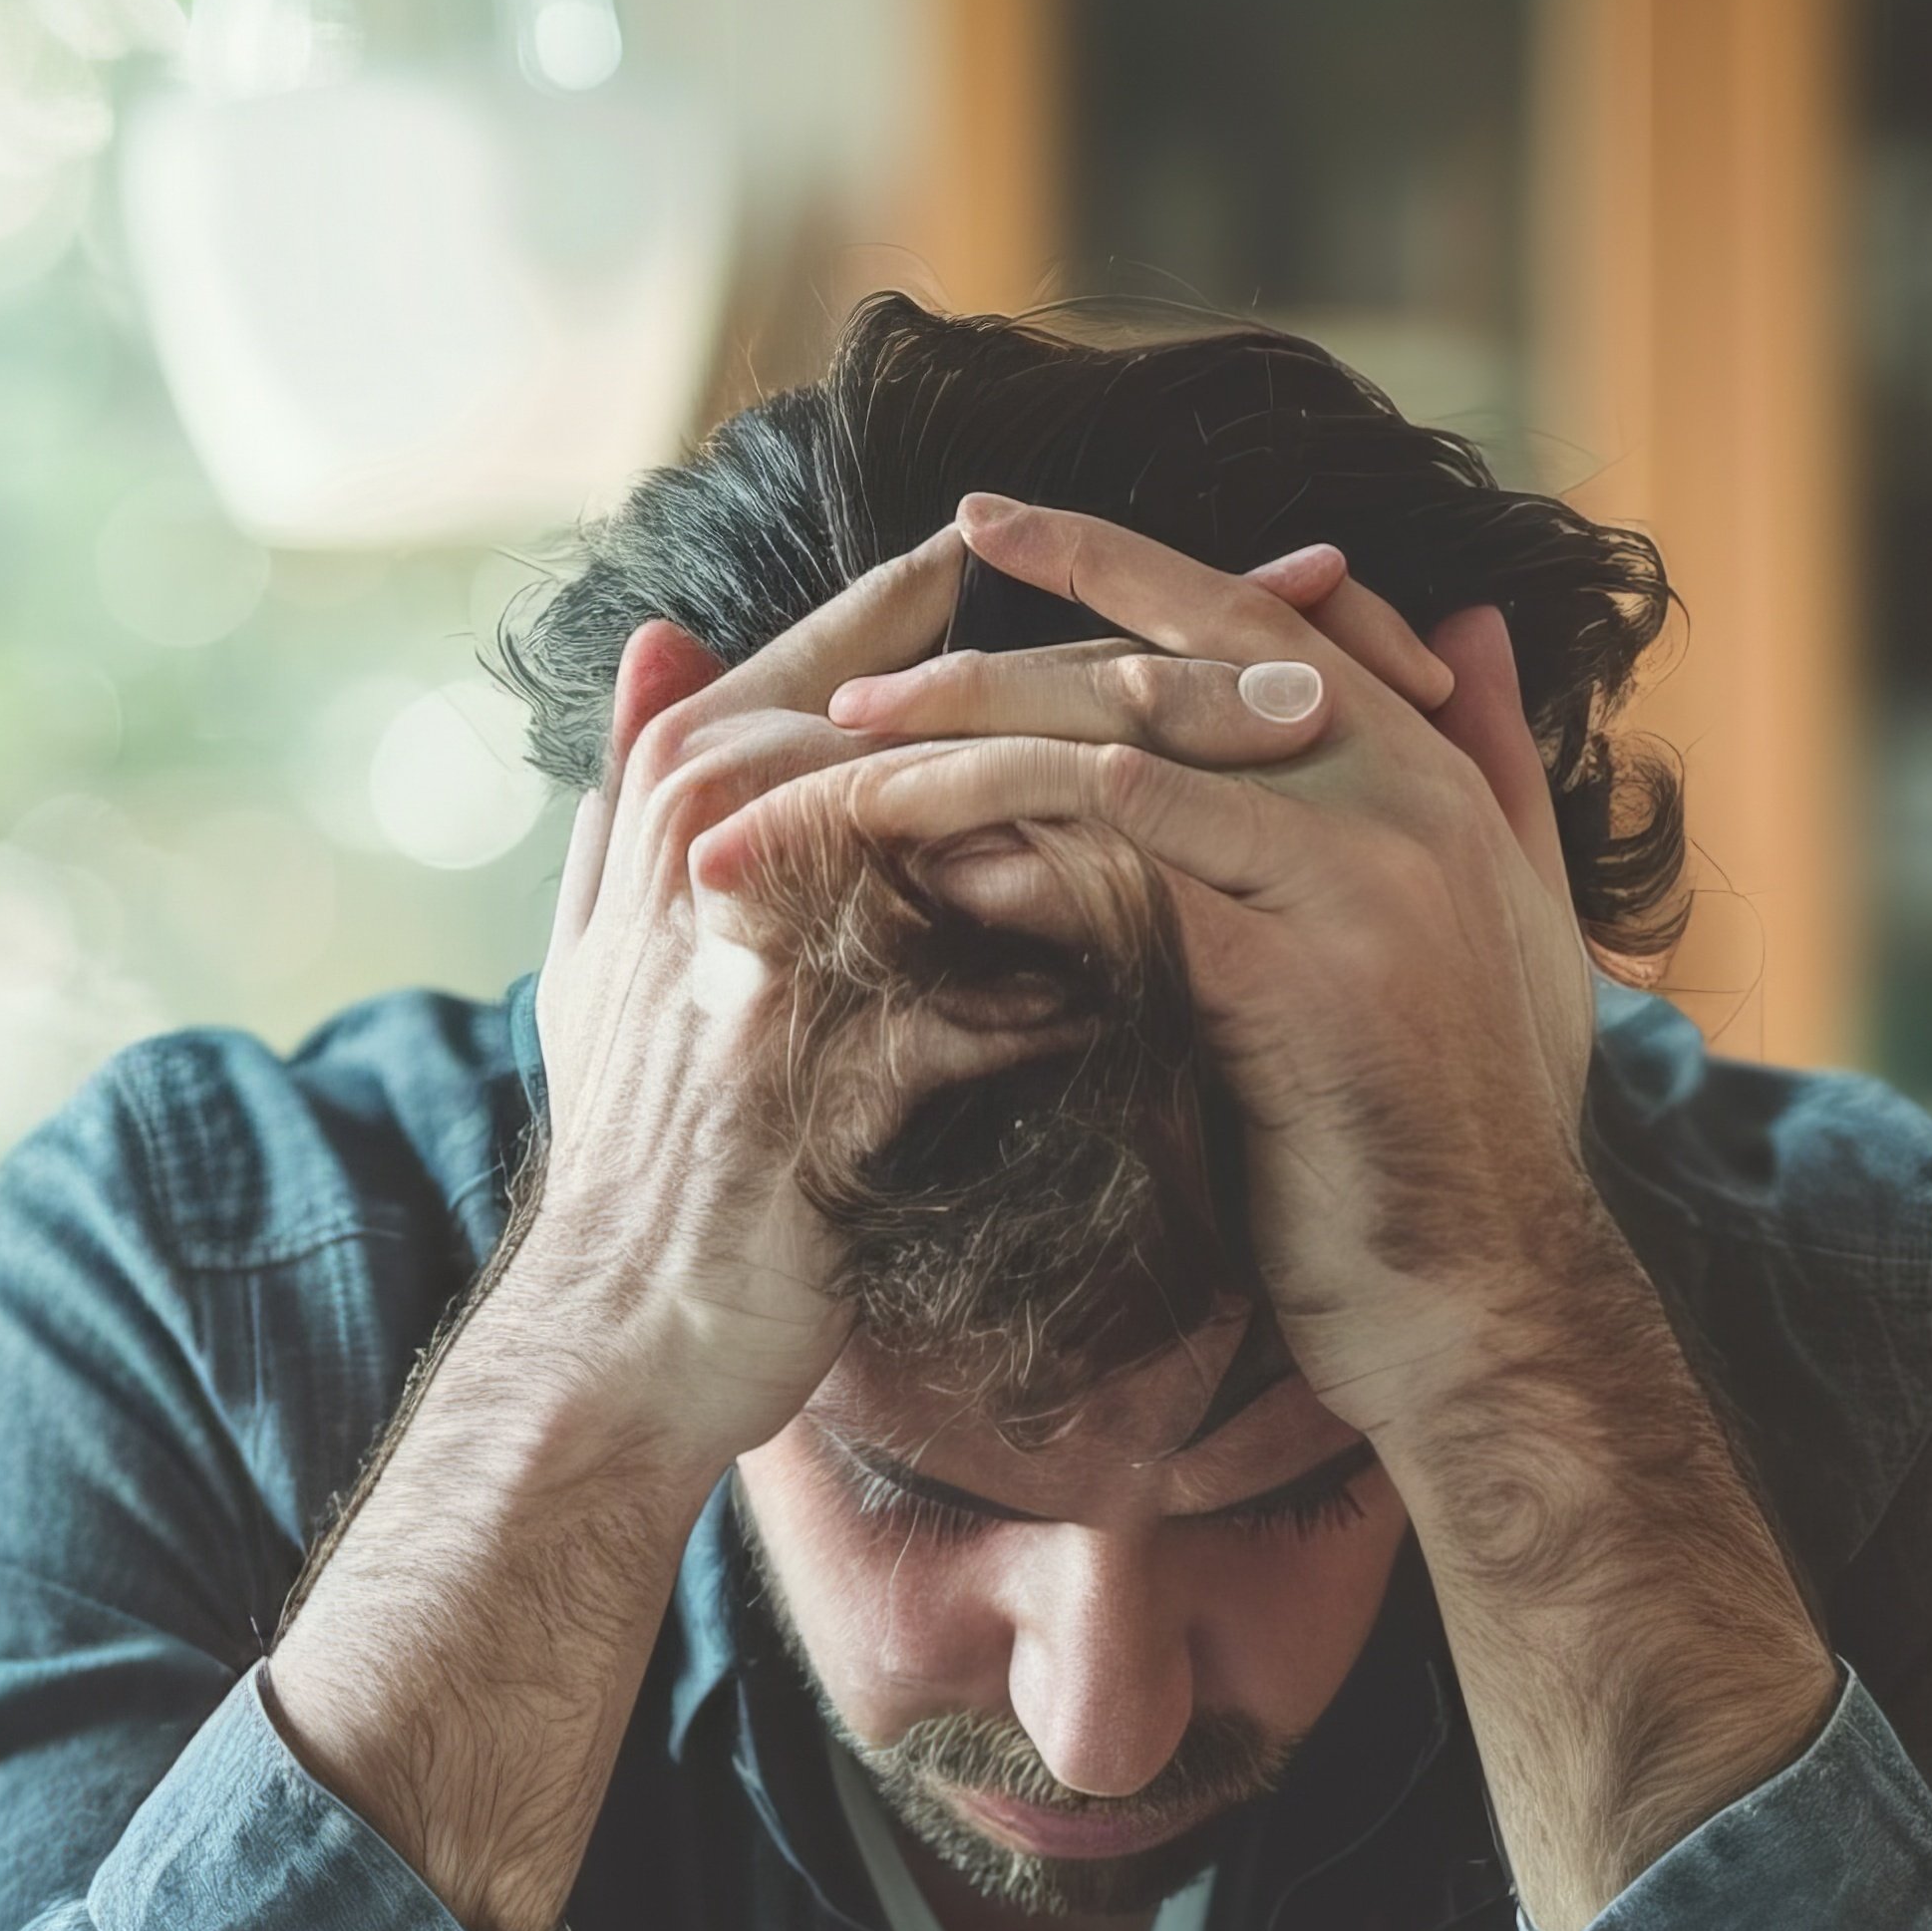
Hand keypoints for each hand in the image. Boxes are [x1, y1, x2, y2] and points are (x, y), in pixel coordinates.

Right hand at [507, 528, 1428, 1474]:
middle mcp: (724, 826)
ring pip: (1010, 846)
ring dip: (1163, 838)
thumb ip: (642, 780)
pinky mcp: (819, 1070)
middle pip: (979, 715)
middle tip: (1315, 698)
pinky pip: (990, 1016)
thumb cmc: (645, 1135)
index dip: (1063, 597)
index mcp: (691, 769)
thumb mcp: (616, 934)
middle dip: (1160, 695)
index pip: (893, 630)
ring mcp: (771, 944)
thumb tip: (661, 633)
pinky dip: (1090, 1005)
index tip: (1215, 594)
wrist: (620, 1336)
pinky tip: (1199, 1003)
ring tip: (1295, 836)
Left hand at [732, 495, 1612, 1441]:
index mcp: (1426, 760)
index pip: (1241, 610)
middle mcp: (1402, 792)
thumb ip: (1481, 761)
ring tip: (830, 791)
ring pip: (1121, 768)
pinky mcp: (1309, 978)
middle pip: (1155, 677)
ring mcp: (1364, 877)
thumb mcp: (1496, 917)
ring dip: (957, 774)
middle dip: (981, 676)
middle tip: (841, 696)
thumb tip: (1473, 620)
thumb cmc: (1458, 1124)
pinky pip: (1130, 890)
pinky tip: (923, 885)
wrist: (1483, 1299)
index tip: (973, 522)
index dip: (1106, 559)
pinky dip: (1021, 879)